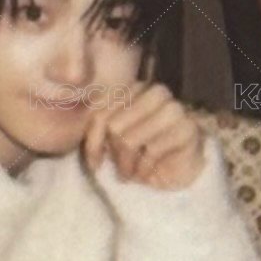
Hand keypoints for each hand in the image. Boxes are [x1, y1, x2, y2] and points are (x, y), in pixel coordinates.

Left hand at [82, 81, 205, 190]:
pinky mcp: (186, 128)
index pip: (100, 111)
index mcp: (134, 88)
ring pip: (129, 140)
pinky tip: (147, 173)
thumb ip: (98, 127)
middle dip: (113, 154)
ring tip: (132, 173)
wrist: (178, 168)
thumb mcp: (114, 138)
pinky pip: (150, 151)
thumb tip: (75, 134)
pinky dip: (144, 169)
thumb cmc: (142, 152)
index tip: (94, 164)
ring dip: (127, 165)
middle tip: (120, 169)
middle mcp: (155, 92)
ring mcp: (173, 108)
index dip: (92, 141)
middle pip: (113, 126)